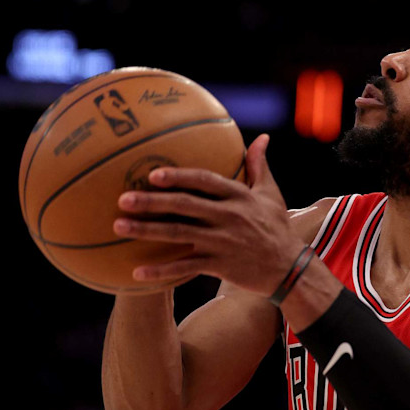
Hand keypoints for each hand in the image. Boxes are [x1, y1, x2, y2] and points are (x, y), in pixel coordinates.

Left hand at [113, 134, 305, 295]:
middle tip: (123, 199)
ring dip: (147, 231)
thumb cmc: (277, 228)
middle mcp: (229, 217)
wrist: (290, 268)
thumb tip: (262, 137)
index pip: (205, 181)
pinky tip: (137, 273)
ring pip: (178, 235)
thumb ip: (260, 165)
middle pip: (185, 206)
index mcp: (239, 197)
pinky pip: (185, 268)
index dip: (179, 177)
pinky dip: (161, 271)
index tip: (154, 174)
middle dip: (152, 202)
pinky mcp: (220, 266)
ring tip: (119, 226)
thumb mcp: (271, 194)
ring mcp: (223, 242)